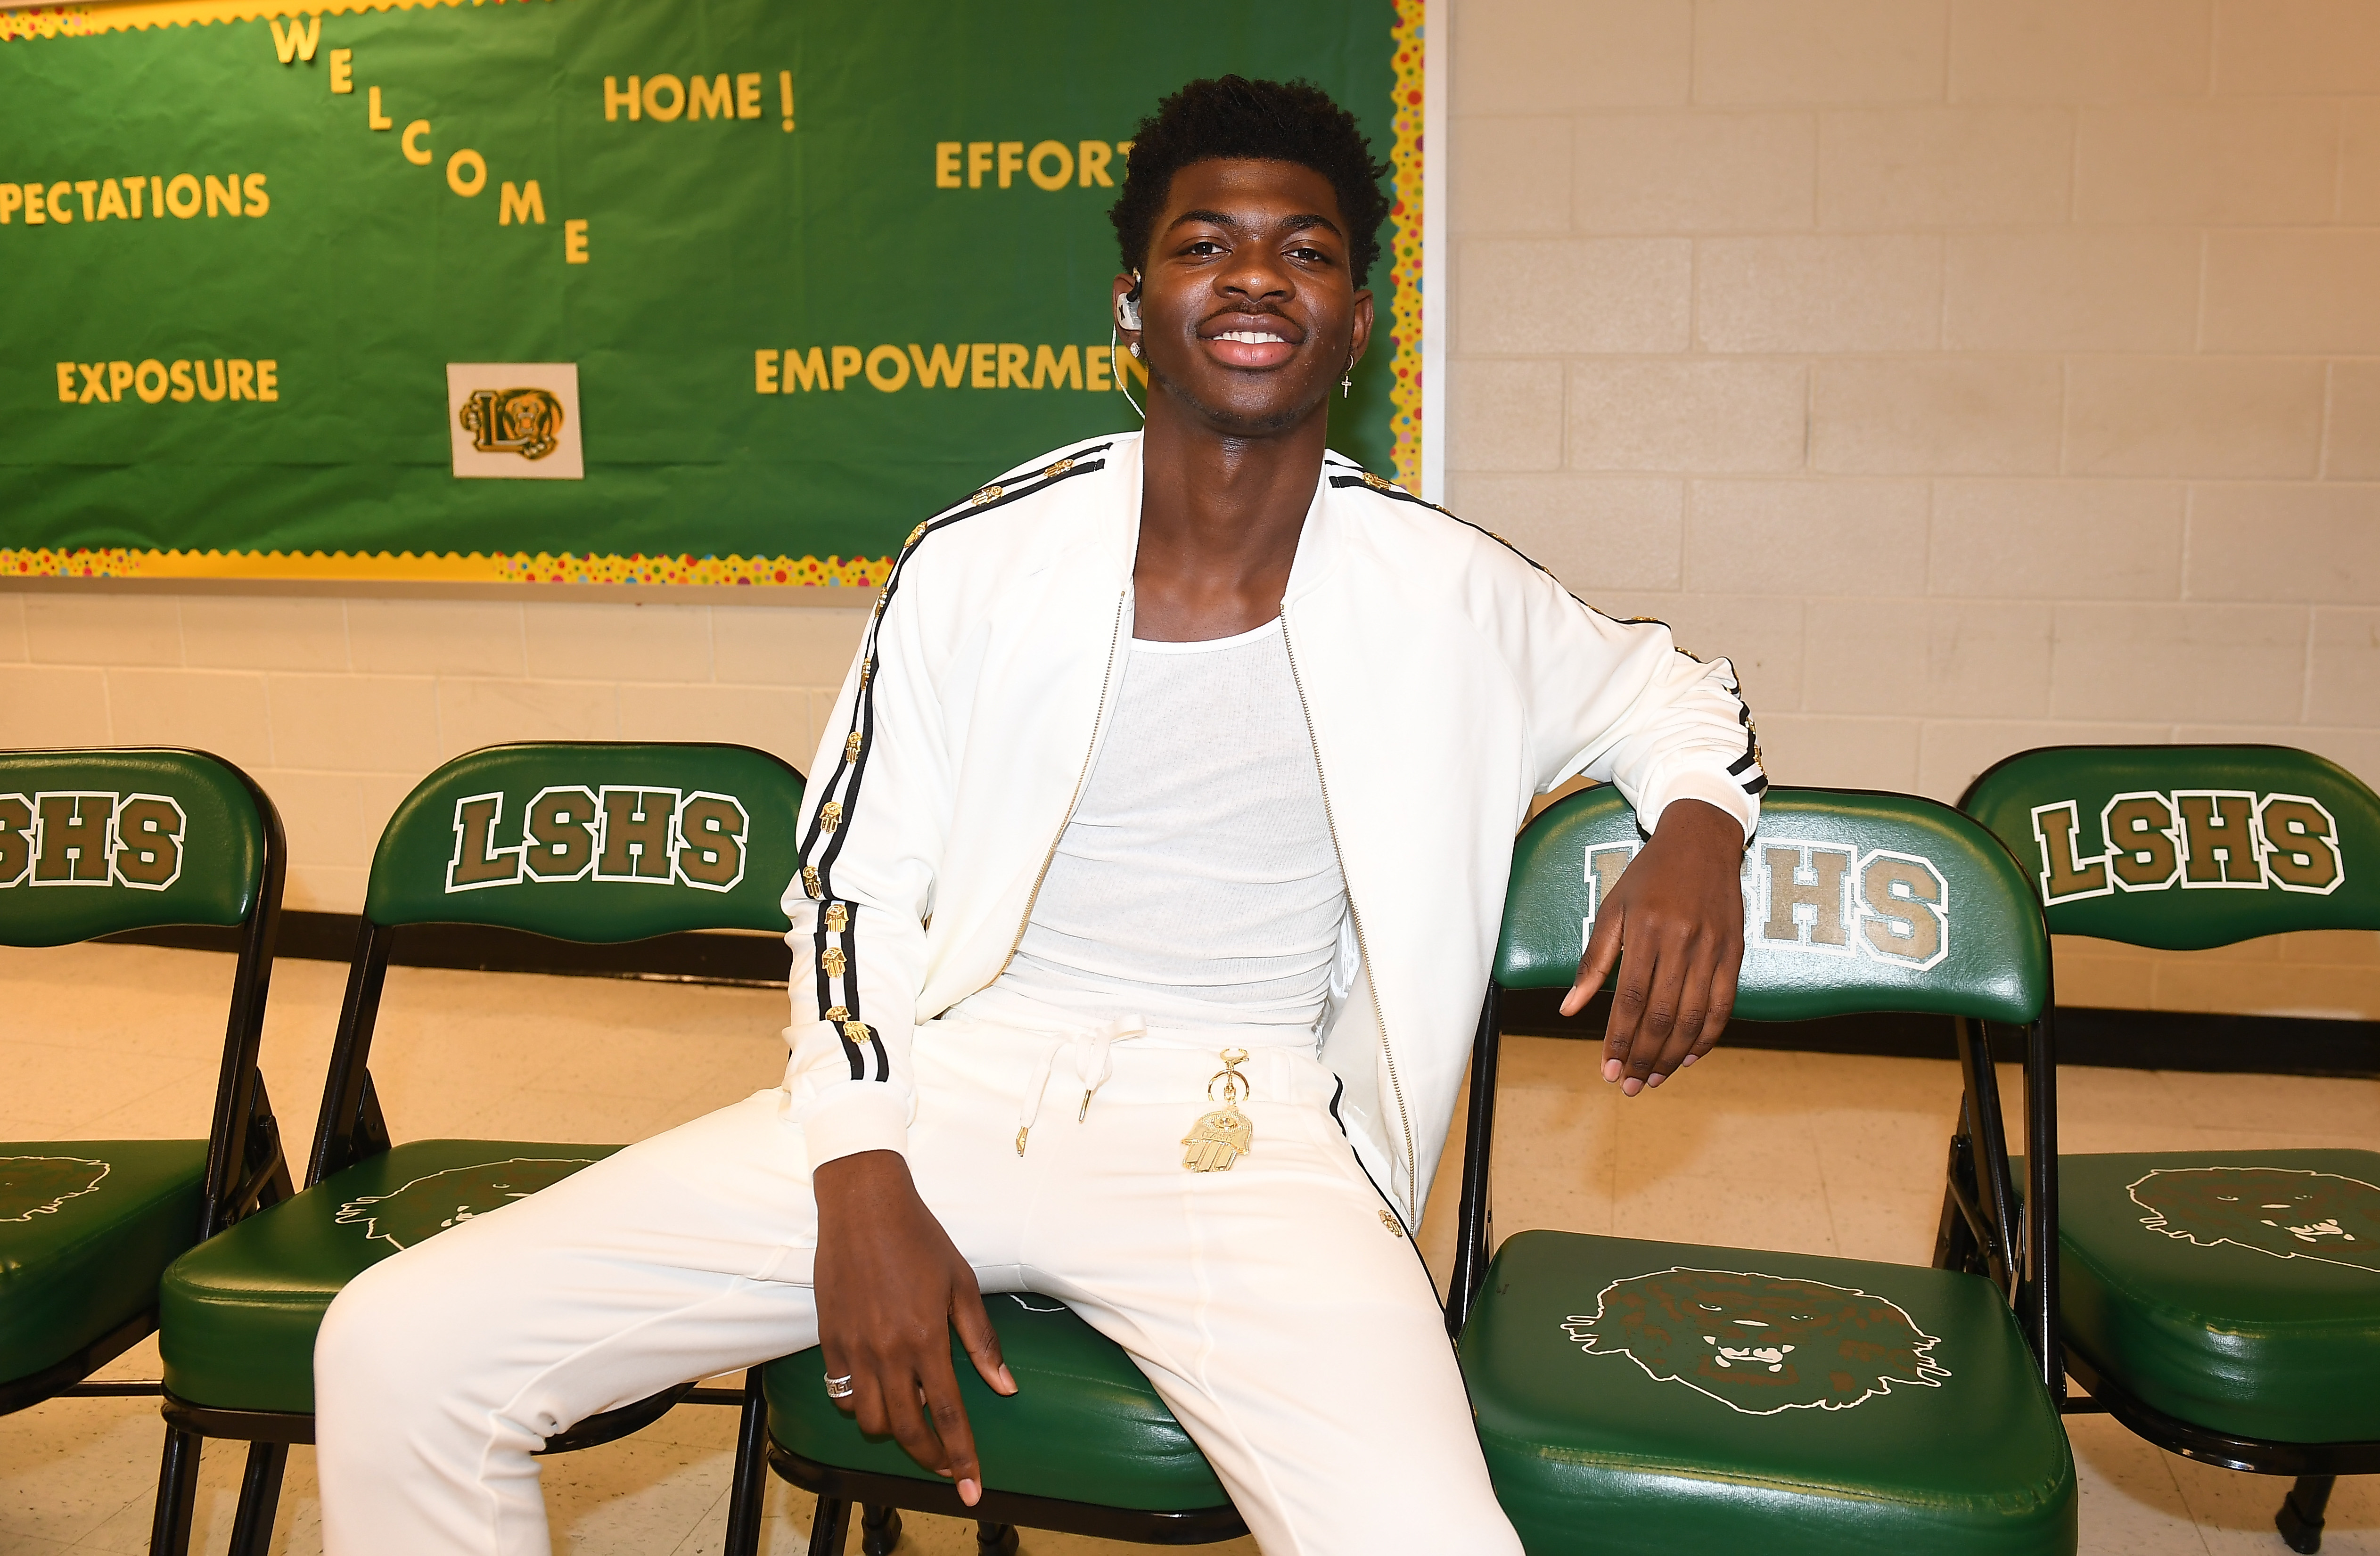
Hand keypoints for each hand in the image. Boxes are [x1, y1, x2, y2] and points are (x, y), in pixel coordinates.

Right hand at [813, 1150, 1015, 1504]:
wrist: (863, 1206)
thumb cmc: (919, 1239)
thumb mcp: (962, 1284)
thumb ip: (982, 1341)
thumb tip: (1004, 1386)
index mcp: (927, 1338)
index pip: (949, 1414)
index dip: (961, 1456)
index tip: (971, 1488)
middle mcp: (888, 1351)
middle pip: (906, 1429)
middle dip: (929, 1456)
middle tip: (945, 1465)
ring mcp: (854, 1348)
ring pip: (869, 1419)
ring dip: (893, 1429)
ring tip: (913, 1418)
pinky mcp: (828, 1339)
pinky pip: (842, 1393)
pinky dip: (862, 1402)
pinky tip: (880, 1389)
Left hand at [1560, 797, 1746, 1095]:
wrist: (1702, 840)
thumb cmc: (1649, 875)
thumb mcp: (1612, 909)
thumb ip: (1593, 962)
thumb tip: (1569, 1009)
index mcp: (1646, 930)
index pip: (1631, 1000)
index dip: (1618, 1040)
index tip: (1606, 1070)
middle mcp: (1682, 942)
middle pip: (1663, 1015)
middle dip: (1642, 1056)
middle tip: (1628, 1086)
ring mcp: (1713, 948)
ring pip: (1694, 1017)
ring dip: (1673, 1055)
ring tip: (1653, 1078)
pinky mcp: (1734, 952)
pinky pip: (1723, 1005)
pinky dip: (1708, 1037)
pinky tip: (1689, 1057)